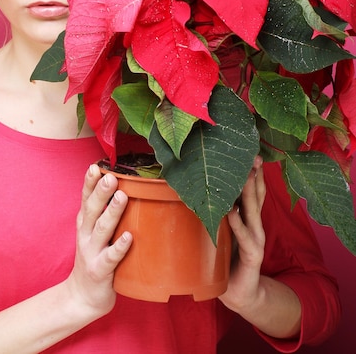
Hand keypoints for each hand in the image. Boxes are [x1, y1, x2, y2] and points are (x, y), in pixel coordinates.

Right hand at [66, 165, 132, 318]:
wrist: (82, 297)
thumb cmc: (95, 257)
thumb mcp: (94, 232)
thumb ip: (104, 212)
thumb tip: (125, 185)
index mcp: (85, 223)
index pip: (85, 198)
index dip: (90, 182)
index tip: (96, 166)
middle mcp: (85, 235)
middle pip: (92, 210)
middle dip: (100, 192)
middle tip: (110, 177)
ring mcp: (91, 253)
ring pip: (102, 229)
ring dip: (111, 212)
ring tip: (121, 197)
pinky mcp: (100, 271)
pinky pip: (111, 258)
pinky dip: (119, 247)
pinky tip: (128, 238)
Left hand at [218, 155, 265, 312]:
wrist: (240, 294)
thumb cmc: (227, 260)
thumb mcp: (221, 232)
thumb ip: (215, 214)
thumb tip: (190, 190)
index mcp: (248, 218)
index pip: (253, 190)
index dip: (252, 172)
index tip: (249, 152)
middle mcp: (255, 225)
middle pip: (256, 195)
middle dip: (254, 175)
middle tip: (252, 156)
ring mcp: (256, 239)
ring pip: (253, 211)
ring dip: (249, 192)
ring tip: (245, 174)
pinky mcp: (253, 256)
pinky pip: (244, 236)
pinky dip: (238, 223)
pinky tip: (232, 211)